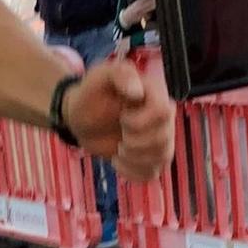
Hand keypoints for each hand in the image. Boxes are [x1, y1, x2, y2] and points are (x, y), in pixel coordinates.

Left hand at [63, 56, 174, 183]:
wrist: (83, 118)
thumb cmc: (92, 94)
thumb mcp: (101, 77)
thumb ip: (121, 74)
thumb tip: (138, 91)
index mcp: (155, 94)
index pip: (163, 112)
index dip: (140, 122)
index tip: (122, 118)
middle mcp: (163, 116)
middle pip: (164, 139)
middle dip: (135, 144)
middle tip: (120, 137)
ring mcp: (159, 138)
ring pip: (163, 158)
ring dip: (134, 160)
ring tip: (118, 150)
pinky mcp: (151, 157)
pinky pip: (153, 173)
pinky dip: (132, 173)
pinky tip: (117, 161)